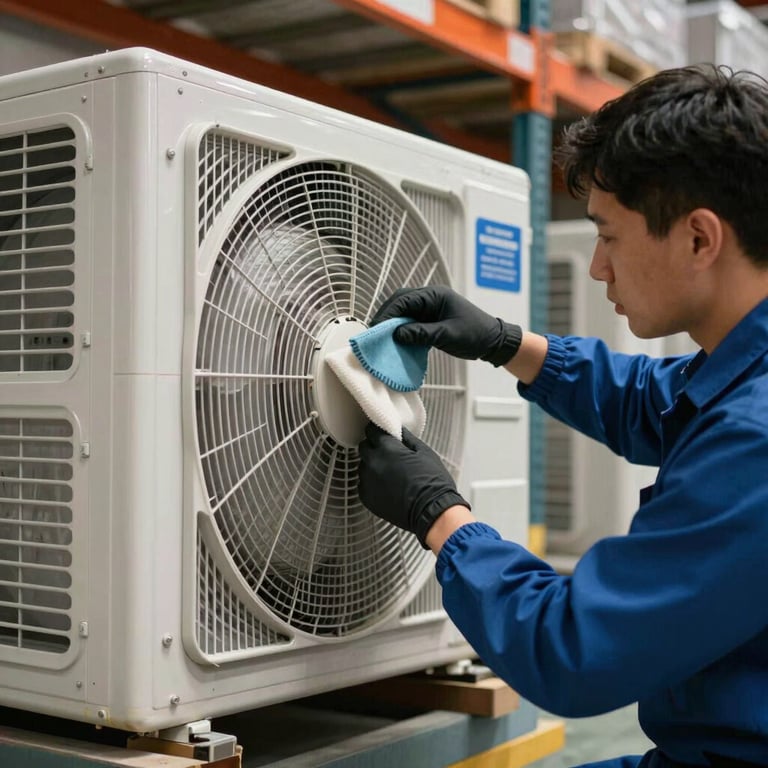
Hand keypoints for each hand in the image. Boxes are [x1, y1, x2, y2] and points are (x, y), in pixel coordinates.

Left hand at [357, 423, 469, 547]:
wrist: (432, 512)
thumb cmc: (432, 483)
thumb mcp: (425, 452)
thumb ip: (407, 438)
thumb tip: (398, 431)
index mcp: (387, 449)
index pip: (371, 431)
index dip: (377, 431)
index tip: (382, 434)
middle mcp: (373, 463)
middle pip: (364, 448)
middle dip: (374, 448)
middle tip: (388, 454)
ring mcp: (367, 482)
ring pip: (363, 466)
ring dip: (372, 466)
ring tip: (390, 473)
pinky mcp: (366, 498)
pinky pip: (363, 484)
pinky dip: (372, 483)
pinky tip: (387, 486)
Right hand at [372, 286, 521, 366]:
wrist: (492, 342)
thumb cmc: (475, 334)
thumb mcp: (448, 335)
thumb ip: (422, 333)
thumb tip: (397, 335)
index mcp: (435, 295)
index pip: (404, 299)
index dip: (388, 313)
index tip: (377, 328)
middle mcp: (430, 298)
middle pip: (400, 303)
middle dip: (387, 317)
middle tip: (375, 333)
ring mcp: (430, 308)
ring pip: (404, 313)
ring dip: (393, 324)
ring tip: (382, 338)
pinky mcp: (430, 320)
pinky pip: (411, 322)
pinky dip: (402, 331)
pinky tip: (396, 341)